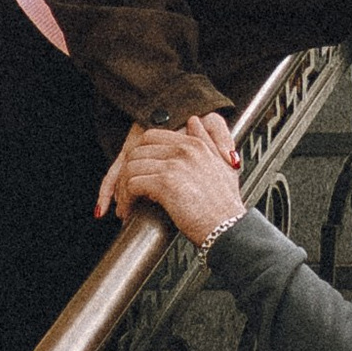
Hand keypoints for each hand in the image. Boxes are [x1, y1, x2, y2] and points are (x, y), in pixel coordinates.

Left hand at [110, 116, 245, 245]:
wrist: (228, 228)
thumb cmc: (224, 206)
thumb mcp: (223, 165)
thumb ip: (209, 142)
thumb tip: (194, 122)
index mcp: (195, 144)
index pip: (153, 136)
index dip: (140, 154)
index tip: (138, 172)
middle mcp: (184, 150)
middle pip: (138, 149)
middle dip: (127, 169)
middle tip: (126, 188)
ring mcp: (175, 165)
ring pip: (132, 167)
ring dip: (123, 186)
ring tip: (125, 202)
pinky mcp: (166, 183)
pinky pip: (133, 184)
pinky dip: (126, 198)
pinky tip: (129, 209)